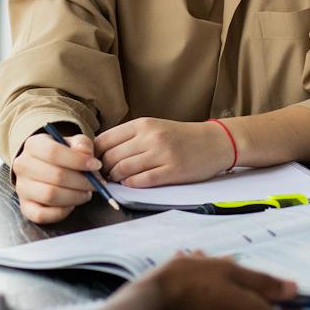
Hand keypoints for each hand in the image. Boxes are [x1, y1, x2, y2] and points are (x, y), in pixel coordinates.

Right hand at [11, 129, 100, 224]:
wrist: (45, 168)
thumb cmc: (63, 156)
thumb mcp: (73, 144)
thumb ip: (82, 144)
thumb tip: (84, 153)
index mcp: (33, 145)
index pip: (53, 152)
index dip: (78, 160)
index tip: (96, 165)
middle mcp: (23, 166)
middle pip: (55, 176)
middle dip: (82, 182)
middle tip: (96, 184)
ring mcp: (22, 188)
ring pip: (50, 196)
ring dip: (75, 196)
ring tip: (86, 193)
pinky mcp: (25, 207)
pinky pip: (42, 215)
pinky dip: (61, 212)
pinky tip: (71, 204)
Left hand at [97, 118, 232, 186]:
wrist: (215, 142)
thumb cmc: (181, 137)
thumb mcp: (154, 127)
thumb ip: (130, 137)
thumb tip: (101, 152)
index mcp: (143, 124)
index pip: (105, 139)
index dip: (94, 154)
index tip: (94, 162)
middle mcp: (151, 137)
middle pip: (111, 156)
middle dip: (103, 169)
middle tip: (103, 176)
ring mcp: (162, 154)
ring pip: (123, 169)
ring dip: (115, 178)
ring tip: (117, 180)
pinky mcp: (172, 171)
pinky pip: (142, 181)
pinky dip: (131, 185)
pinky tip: (131, 184)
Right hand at [141, 253, 305, 309]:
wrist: (146, 306)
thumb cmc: (187, 284)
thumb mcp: (230, 271)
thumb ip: (265, 283)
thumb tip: (293, 292)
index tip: (288, 300)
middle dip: (247, 293)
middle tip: (227, 267)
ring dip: (225, 295)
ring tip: (201, 269)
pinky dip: (209, 309)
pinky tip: (190, 288)